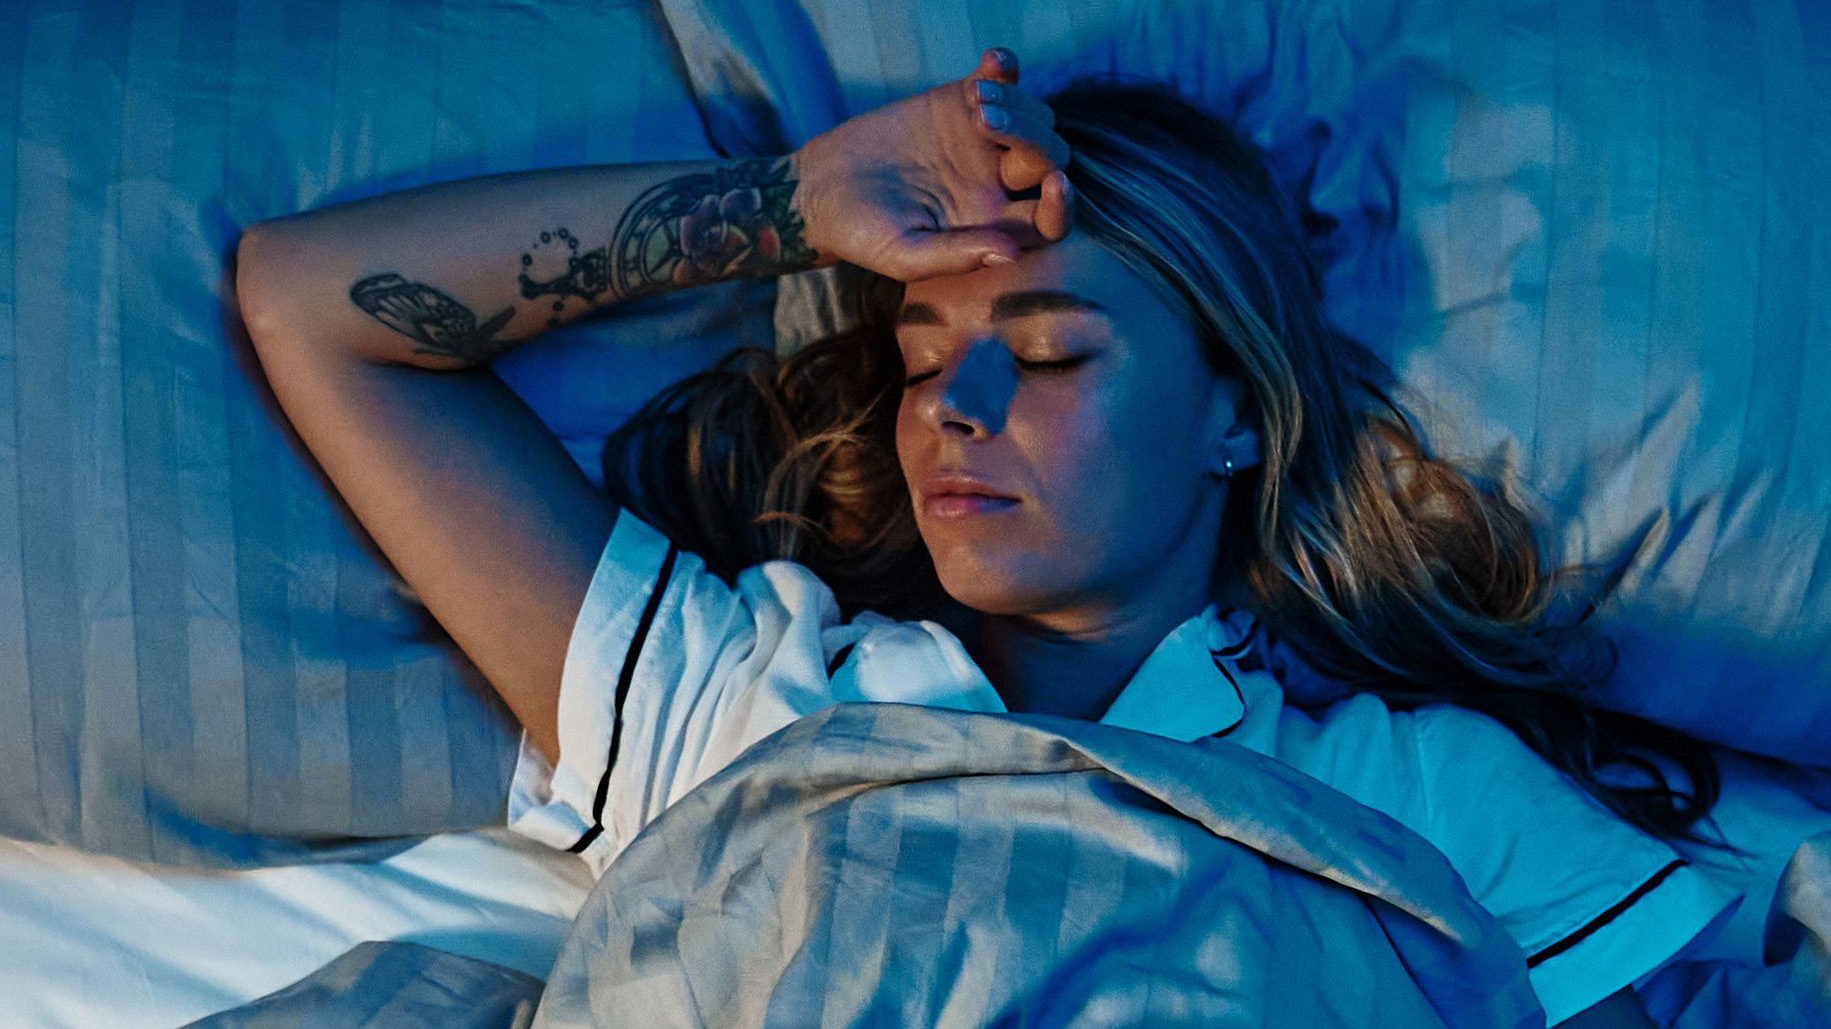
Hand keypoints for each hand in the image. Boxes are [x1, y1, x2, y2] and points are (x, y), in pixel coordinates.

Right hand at [791, 47, 1073, 281]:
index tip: (1055, 184)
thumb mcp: (903, 254)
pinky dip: (1005, 69)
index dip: (1063, 206)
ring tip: (972, 103)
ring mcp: (982, 142)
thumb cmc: (861, 234)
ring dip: (1014, 105)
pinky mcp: (958, 105)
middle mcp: (997, 184)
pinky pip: (1000, 81)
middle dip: (1030, 138)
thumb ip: (954, 255)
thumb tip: (1010, 253)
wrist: (822, 191)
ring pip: (1033, 117)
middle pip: (1049, 159)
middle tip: (983, 122)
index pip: (1049, 220)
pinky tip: (992, 62)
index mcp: (993, 226)